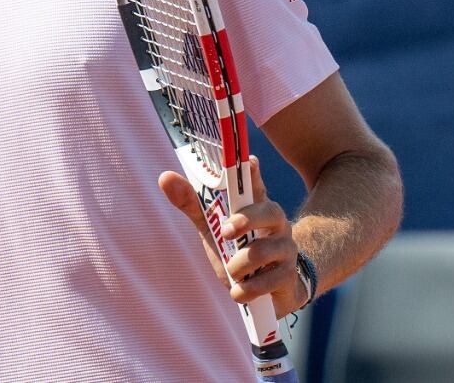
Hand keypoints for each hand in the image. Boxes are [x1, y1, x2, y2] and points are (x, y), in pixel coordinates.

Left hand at [159, 155, 306, 318]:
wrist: (269, 289)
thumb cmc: (237, 249)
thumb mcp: (212, 226)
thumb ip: (192, 203)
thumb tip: (165, 176)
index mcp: (256, 205)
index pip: (255, 184)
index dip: (252, 173)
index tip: (249, 160)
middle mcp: (276, 223)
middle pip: (270, 211)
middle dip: (246, 219)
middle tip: (225, 231)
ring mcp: (286, 249)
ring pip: (266, 250)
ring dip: (240, 264)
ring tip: (231, 272)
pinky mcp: (289, 276)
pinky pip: (271, 281)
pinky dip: (249, 289)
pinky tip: (239, 292)